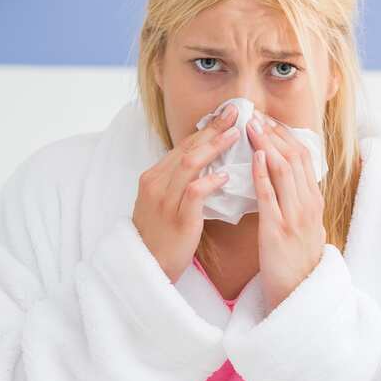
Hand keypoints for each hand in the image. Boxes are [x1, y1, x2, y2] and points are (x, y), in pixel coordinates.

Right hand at [132, 103, 240, 281]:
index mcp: (153, 177)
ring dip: (214, 147)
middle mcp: (156, 184)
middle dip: (212, 129)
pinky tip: (225, 175)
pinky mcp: (178, 219)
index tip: (225, 115)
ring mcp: (165, 201)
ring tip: (235, 135)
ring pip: (190, 164)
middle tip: (234, 112)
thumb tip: (207, 167)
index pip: (182, 146)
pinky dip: (210, 181)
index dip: (205, 129)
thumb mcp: (164, 203)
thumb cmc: (160, 237)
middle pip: (187, 148)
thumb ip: (180, 183)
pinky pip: (194, 192)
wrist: (145, 269)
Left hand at [246, 111, 326, 311]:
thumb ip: (297, 202)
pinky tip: (254, 157)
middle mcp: (308, 204)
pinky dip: (263, 173)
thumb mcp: (304, 226)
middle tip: (256, 115)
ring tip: (252, 127)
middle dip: (275, 134)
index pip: (303, 158)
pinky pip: (270, 195)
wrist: (299, 294)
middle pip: (295, 158)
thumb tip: (286, 179)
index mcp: (314, 201)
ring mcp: (295, 216)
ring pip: (284, 170)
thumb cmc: (296, 262)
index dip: (286, 136)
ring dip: (267, 145)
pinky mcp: (278, 230)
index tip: (269, 120)